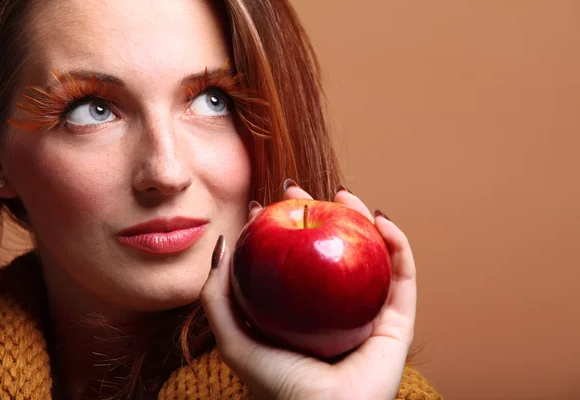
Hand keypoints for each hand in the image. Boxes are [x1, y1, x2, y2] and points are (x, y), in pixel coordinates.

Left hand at [200, 183, 416, 399]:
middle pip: (331, 250)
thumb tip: (224, 245)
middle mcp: (335, 308)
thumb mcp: (233, 337)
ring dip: (360, 218)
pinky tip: (379, 219)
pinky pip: (403, 275)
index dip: (281, 229)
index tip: (265, 206)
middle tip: (299, 191)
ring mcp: (368, 313)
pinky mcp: (398, 321)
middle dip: (319, 214)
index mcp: (301, 311)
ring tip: (343, 194)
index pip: (293, 260)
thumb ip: (217, 295)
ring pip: (370, 255)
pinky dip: (397, 243)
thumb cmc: (275, 387)